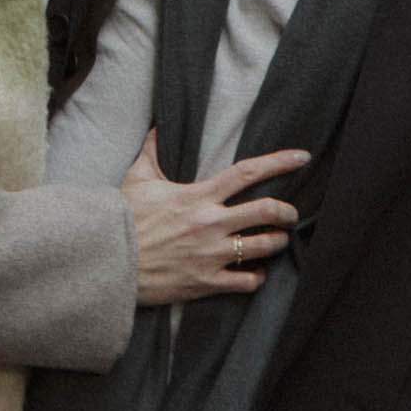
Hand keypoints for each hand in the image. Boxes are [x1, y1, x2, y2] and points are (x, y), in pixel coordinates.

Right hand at [118, 129, 306, 305]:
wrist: (109, 261)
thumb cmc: (123, 218)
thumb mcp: (137, 179)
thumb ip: (153, 152)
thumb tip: (159, 128)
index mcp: (198, 196)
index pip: (247, 173)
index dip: (279, 163)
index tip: (301, 158)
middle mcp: (211, 224)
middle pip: (267, 211)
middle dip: (287, 211)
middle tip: (291, 213)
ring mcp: (211, 255)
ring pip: (263, 247)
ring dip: (277, 242)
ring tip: (278, 240)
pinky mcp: (206, 282)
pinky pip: (246, 281)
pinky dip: (256, 276)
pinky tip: (256, 271)